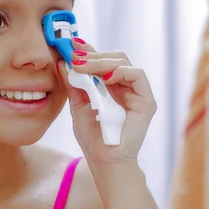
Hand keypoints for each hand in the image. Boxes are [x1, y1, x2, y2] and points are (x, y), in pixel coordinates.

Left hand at [57, 38, 156, 165]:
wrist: (105, 162)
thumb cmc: (94, 139)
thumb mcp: (77, 107)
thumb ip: (73, 85)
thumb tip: (62, 62)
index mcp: (111, 87)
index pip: (102, 62)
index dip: (88, 51)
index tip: (71, 45)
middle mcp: (125, 87)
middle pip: (114, 58)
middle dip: (93, 54)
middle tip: (75, 56)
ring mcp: (137, 93)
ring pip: (124, 62)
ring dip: (101, 61)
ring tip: (83, 66)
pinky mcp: (146, 101)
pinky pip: (137, 76)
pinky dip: (120, 72)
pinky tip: (105, 79)